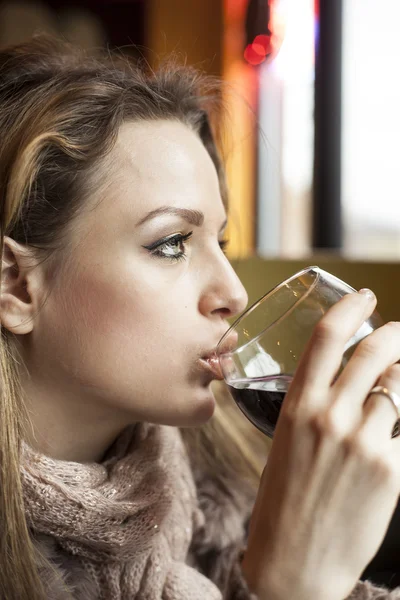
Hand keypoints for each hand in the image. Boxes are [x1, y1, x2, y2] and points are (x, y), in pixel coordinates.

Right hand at [241, 290, 399, 599]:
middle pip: (373, 352)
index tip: (365, 296)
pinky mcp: (390, 470)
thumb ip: (311, 407)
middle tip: (398, 331)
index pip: (326, 338)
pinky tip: (399, 417)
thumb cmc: (283, 501)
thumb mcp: (285, 442)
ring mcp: (363, 442)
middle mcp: (329, 417)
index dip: (350, 308)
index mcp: (296, 406)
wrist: (293, 563)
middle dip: (395, 333)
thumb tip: (348, 382)